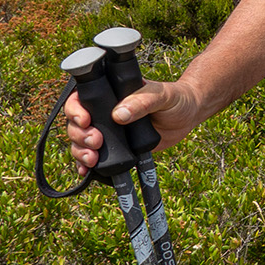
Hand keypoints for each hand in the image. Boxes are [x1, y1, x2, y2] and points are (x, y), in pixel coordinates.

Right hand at [64, 79, 202, 171]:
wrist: (189, 115)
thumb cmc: (176, 98)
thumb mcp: (163, 95)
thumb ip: (143, 101)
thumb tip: (118, 114)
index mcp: (109, 92)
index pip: (80, 99)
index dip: (75, 110)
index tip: (85, 121)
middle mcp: (104, 111)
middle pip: (76, 124)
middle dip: (80, 135)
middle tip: (96, 141)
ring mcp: (109, 131)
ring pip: (81, 142)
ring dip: (80, 152)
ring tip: (93, 158)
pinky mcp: (116, 148)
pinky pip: (95, 157)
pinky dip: (86, 165)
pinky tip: (86, 171)